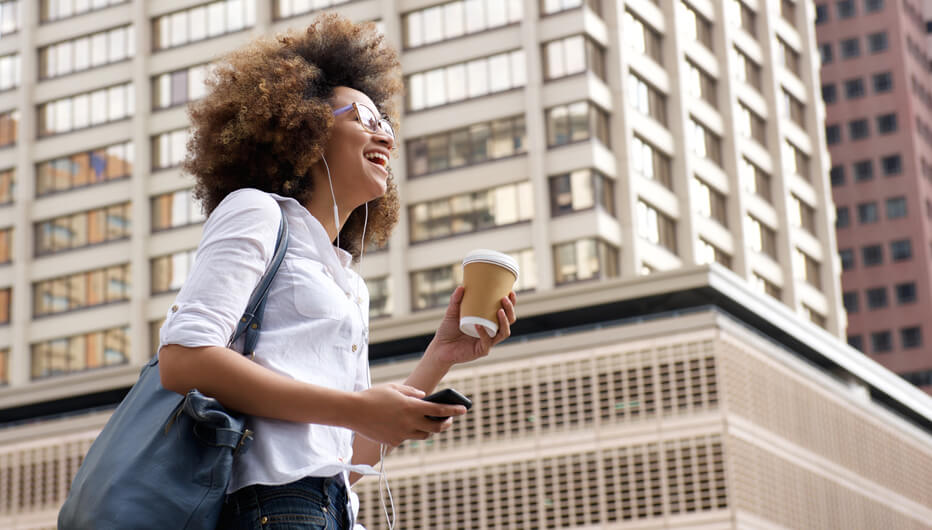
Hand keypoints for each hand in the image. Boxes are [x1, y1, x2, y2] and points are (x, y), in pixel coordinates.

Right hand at [348, 383, 466, 446]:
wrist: (352, 411)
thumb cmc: (373, 396)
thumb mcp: (394, 388)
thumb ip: (412, 392)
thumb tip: (424, 396)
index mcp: (412, 407)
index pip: (439, 411)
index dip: (453, 410)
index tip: (464, 409)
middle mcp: (409, 423)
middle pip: (435, 428)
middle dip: (445, 424)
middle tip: (448, 420)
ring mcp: (401, 434)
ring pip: (423, 435)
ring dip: (429, 429)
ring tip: (430, 423)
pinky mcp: (392, 441)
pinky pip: (406, 438)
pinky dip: (409, 432)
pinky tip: (405, 425)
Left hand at [429, 286, 516, 365]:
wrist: (439, 347)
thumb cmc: (448, 330)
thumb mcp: (452, 312)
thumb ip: (456, 300)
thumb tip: (461, 286)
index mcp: (488, 321)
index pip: (505, 312)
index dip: (511, 303)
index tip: (511, 292)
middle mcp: (491, 331)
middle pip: (509, 321)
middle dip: (510, 310)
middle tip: (504, 299)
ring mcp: (488, 341)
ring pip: (504, 333)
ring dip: (504, 322)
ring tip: (499, 311)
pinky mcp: (481, 350)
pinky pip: (487, 342)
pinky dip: (484, 333)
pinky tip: (479, 325)